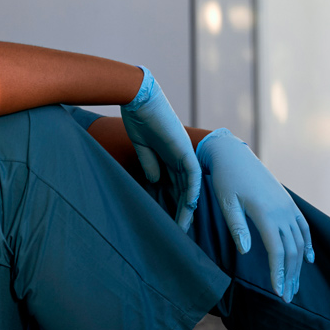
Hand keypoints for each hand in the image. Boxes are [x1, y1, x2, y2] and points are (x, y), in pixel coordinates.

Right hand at [120, 66, 200, 231]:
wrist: (138, 98)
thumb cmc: (137, 117)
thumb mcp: (142, 146)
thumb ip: (150, 163)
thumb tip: (156, 181)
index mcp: (169, 154)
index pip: (174, 184)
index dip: (172, 202)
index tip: (169, 220)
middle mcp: (179, 155)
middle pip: (184, 188)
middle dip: (181, 210)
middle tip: (179, 231)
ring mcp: (183, 152)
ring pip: (189, 185)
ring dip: (186, 206)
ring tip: (182, 226)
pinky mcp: (183, 148)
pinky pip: (192, 173)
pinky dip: (192, 189)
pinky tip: (190, 205)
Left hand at [196, 128, 313, 302]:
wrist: (234, 155)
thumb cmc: (226, 179)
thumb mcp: (226, 203)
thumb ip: (237, 227)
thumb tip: (247, 253)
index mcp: (265, 213)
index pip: (277, 250)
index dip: (279, 273)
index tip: (278, 292)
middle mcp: (282, 211)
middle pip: (292, 250)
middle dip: (290, 275)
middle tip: (286, 298)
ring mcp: (287, 206)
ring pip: (300, 241)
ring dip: (298, 265)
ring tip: (294, 285)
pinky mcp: (288, 203)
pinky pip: (304, 227)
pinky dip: (308, 244)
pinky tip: (309, 260)